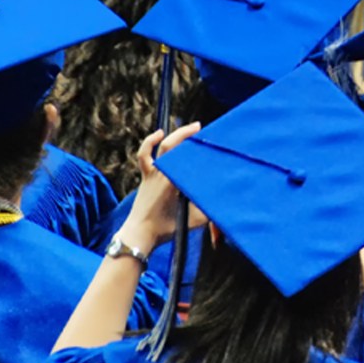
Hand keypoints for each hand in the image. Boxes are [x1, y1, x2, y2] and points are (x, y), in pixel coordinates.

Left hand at [117, 123, 200, 253]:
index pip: (191, 160)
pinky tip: (159, 134)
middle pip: (177, 147)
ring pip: (163, 147)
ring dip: (176, 135)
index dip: (201, 151)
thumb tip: (222, 200)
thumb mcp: (195, 221)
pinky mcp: (146, 176)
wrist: (141, 233)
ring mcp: (153, 174)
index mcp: (175, 182)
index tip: (212, 145)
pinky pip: (145, 155)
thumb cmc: (166, 229)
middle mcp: (164, 174)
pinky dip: (150, 142)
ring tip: (189, 128)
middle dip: (189, 135)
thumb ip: (209, 209)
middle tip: (202, 130)